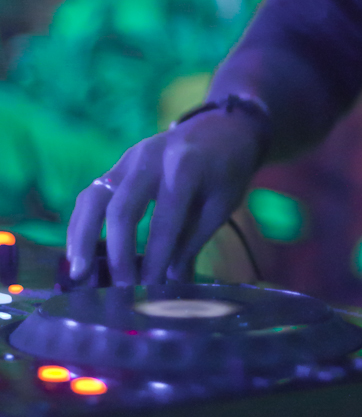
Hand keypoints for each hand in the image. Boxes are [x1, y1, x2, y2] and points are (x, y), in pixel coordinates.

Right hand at [66, 108, 264, 285]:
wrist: (224, 126)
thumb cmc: (228, 168)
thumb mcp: (221, 204)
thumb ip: (192, 241)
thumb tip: (171, 286)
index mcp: (185, 168)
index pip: (164, 221)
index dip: (156, 259)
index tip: (151, 290)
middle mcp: (150, 159)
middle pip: (121, 208)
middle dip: (117, 253)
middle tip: (118, 290)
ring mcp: (129, 158)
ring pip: (94, 197)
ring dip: (83, 238)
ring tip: (79, 275)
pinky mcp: (118, 163)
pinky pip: (92, 193)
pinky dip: (80, 223)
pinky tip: (78, 252)